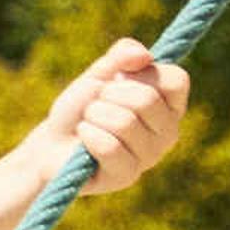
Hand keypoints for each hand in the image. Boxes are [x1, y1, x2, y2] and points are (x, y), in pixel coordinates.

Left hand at [33, 42, 190, 193]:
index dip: (142, 73)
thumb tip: (143, 55)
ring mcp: (150, 157)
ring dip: (94, 115)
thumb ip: (122, 54)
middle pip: (146, 99)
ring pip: (125, 123)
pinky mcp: (127, 176)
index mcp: (170, 105)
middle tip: (97, 104)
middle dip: (109, 94)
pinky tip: (84, 139)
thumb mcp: (100, 72)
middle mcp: (169, 132)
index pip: (177, 80)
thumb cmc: (82, 107)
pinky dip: (88, 134)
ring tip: (89, 122)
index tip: (121, 78)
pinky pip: (109, 147)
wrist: (52, 142)